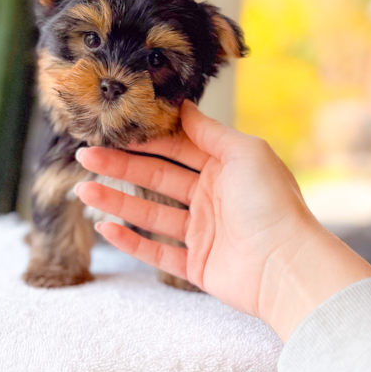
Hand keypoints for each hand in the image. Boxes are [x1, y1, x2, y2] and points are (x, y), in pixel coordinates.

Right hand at [74, 101, 370, 340]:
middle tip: (86, 156)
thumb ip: (209, 131)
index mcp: (227, 168)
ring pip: (150, 214)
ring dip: (117, 201)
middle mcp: (214, 198)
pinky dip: (131, 242)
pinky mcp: (197, 266)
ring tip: (83, 191)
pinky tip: (106, 228)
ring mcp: (204, 233)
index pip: (178, 147)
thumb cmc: (272, 204)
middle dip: (121, 166)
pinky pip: (157, 252)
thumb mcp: (244, 152)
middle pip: (157, 178)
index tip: (115, 127)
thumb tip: (182, 105)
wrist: (287, 266)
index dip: (146, 138)